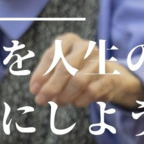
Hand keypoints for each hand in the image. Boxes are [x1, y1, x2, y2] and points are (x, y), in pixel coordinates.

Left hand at [29, 32, 143, 108]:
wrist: (108, 74)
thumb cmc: (76, 69)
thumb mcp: (59, 66)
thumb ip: (47, 75)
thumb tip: (36, 90)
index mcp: (69, 40)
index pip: (52, 56)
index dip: (41, 74)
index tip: (34, 90)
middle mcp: (86, 47)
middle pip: (65, 68)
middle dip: (51, 87)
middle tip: (41, 101)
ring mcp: (100, 61)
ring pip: (78, 81)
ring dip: (65, 96)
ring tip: (58, 103)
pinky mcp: (109, 77)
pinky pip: (91, 92)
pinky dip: (79, 100)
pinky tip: (74, 103)